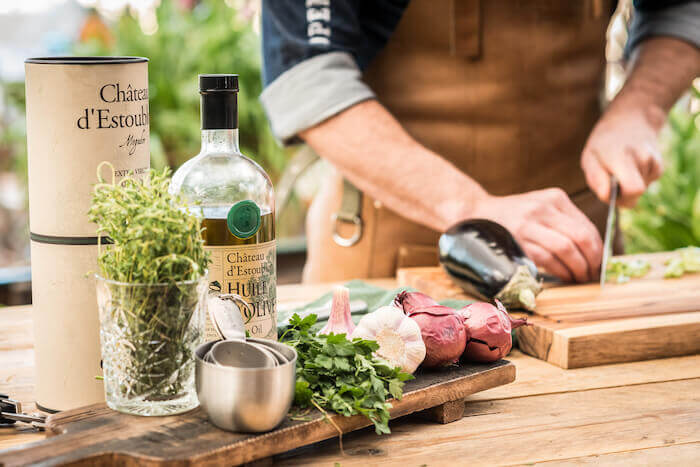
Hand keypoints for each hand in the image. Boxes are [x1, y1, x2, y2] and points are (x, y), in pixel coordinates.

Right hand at [471, 189, 602, 282]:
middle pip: (580, 237)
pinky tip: (564, 276)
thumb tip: (593, 252)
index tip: (599, 263)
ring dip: (577, 268)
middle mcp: (543, 208)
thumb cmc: (514, 216)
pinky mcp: (517, 240)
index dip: (598, 248)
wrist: (476, 213)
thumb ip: (564, 223)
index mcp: (555, 198)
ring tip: (579, 278)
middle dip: (592, 260)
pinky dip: (560, 271)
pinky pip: (547, 258)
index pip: (586, 226)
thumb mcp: (541, 208)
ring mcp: (529, 223)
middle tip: (592, 274)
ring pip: (566, 249)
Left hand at [581, 99, 663, 207]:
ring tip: (620, 168)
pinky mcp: (659, 167)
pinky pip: (646, 185)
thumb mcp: (589, 157)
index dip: (619, 198)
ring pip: (640, 190)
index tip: (608, 190)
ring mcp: (653, 162)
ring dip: (627, 186)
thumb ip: (596, 178)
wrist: (630, 120)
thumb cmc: (603, 143)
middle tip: (611, 180)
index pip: (632, 189)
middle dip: (623, 195)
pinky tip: (631, 167)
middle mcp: (642, 158)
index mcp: (622, 156)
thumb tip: (606, 196)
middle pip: (636, 194)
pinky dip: (637, 181)